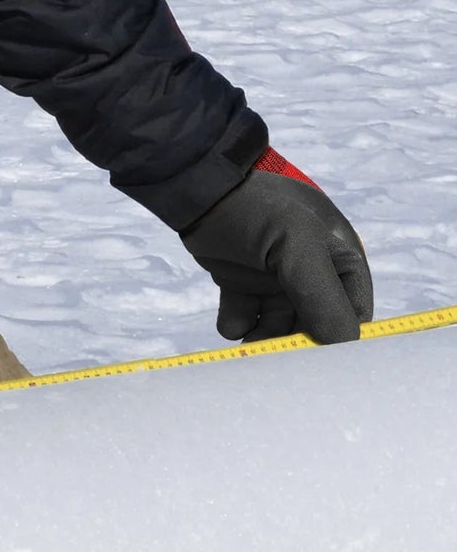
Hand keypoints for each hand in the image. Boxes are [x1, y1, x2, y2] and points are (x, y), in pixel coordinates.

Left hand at [179, 151, 372, 343]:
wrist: (198, 192)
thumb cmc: (258, 212)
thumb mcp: (300, 247)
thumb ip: (322, 296)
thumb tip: (343, 344)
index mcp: (340, 259)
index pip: (353, 312)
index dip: (339, 337)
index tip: (318, 359)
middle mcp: (312, 273)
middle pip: (313, 323)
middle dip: (295, 341)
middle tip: (275, 358)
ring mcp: (275, 278)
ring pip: (277, 325)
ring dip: (264, 339)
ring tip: (249, 344)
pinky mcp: (241, 283)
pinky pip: (246, 317)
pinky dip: (238, 324)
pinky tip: (232, 322)